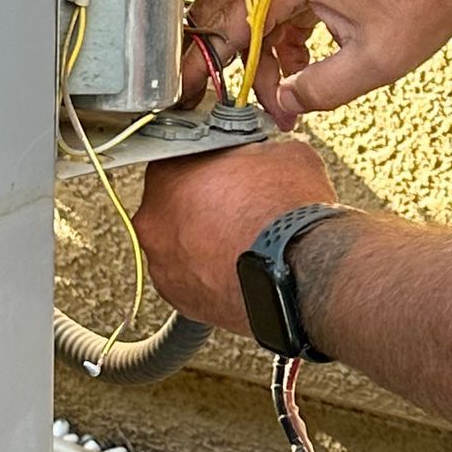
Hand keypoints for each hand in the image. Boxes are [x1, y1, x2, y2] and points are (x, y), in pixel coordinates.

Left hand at [133, 136, 338, 331]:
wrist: (297, 272)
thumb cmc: (282, 214)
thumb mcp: (283, 155)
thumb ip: (258, 152)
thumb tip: (265, 157)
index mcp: (167, 175)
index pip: (179, 158)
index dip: (208, 164)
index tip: (227, 172)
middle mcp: (154, 221)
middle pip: (174, 205)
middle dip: (202, 205)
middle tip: (237, 207)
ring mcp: (162, 264)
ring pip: (180, 245)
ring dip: (204, 242)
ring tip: (242, 239)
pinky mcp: (179, 299)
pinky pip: (191, 278)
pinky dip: (210, 273)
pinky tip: (239, 265)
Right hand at [188, 0, 451, 125]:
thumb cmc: (421, 3)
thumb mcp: (371, 64)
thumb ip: (317, 90)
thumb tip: (283, 104)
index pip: (233, 28)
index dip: (218, 72)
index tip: (202, 99)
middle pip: (229, 15)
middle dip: (233, 65)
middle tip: (231, 102)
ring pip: (249, 14)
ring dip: (260, 56)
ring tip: (285, 95)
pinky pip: (273, 8)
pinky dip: (278, 41)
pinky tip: (299, 69)